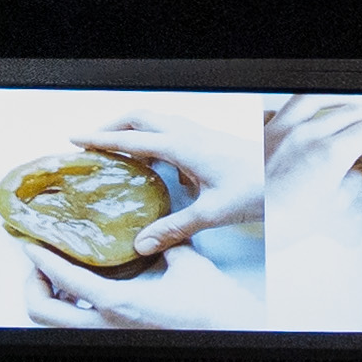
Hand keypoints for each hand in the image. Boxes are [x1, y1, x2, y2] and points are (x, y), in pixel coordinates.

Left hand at [8, 233, 249, 328]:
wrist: (234, 334)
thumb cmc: (214, 306)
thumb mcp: (185, 262)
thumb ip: (161, 242)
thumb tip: (148, 228)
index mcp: (118, 304)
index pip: (63, 278)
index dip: (41, 258)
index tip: (32, 243)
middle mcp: (106, 327)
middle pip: (42, 311)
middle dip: (34, 285)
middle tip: (40, 264)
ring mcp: (112, 339)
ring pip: (57, 325)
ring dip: (53, 300)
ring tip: (62, 278)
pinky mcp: (122, 343)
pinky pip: (81, 328)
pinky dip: (74, 310)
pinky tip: (88, 295)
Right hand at [73, 111, 249, 262]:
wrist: (287, 179)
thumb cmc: (255, 191)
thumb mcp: (212, 213)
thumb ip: (174, 227)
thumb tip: (143, 244)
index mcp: (182, 146)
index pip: (131, 138)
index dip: (100, 138)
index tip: (75, 139)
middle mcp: (189, 134)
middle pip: (139, 117)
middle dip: (111, 125)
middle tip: (89, 142)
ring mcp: (199, 134)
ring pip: (155, 120)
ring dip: (132, 128)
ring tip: (114, 148)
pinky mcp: (208, 140)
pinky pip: (171, 130)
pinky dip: (152, 136)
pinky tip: (152, 161)